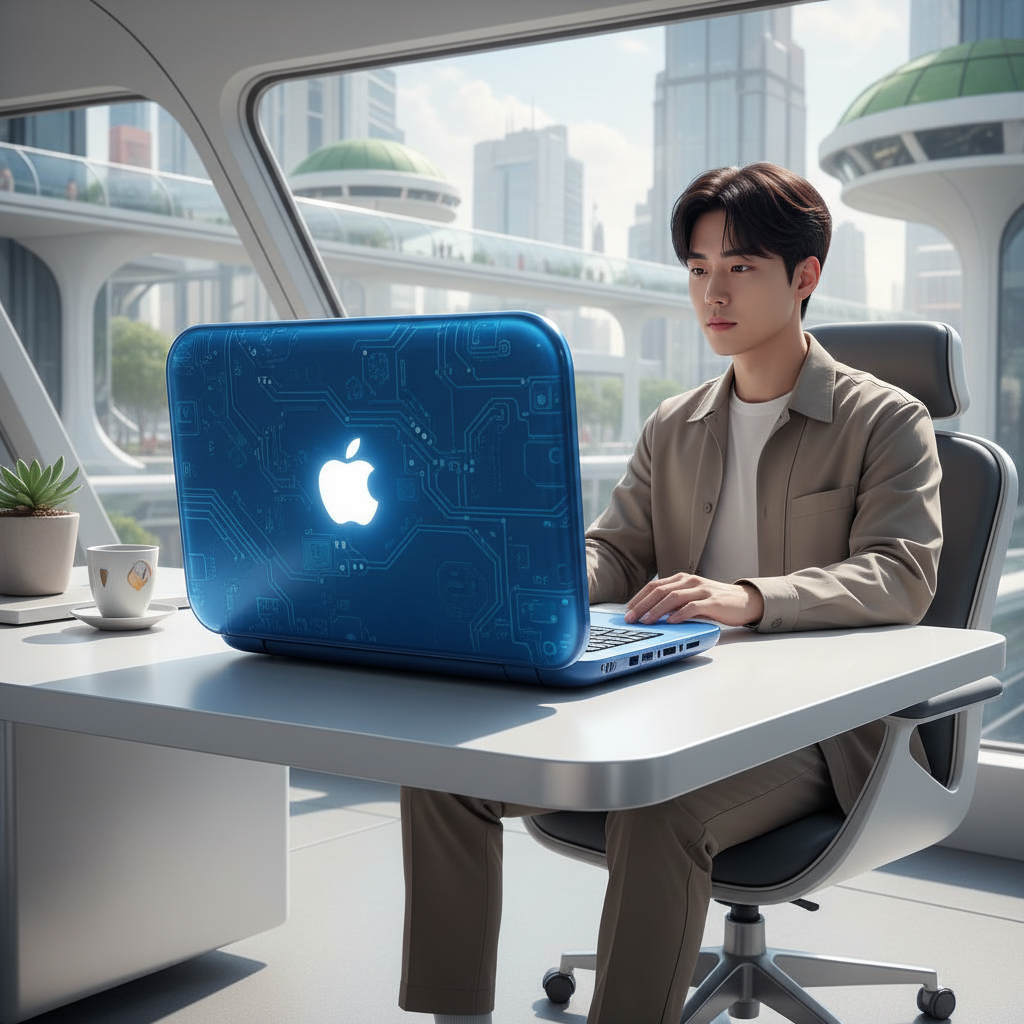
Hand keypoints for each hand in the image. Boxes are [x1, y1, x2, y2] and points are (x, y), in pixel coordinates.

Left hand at [624, 573, 764, 627]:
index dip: (639, 598)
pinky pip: (692, 607)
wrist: (745, 602)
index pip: (654, 586)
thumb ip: (674, 603)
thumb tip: (650, 614)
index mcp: (682, 579)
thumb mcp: (691, 599)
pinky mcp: (712, 602)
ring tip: (645, 621)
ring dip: (656, 610)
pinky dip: (679, 615)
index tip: (627, 610)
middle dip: (642, 605)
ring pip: (673, 598)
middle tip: (630, 618)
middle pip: (660, 591)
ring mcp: (701, 590)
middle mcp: (690, 581)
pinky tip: (670, 622)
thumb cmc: (715, 602)